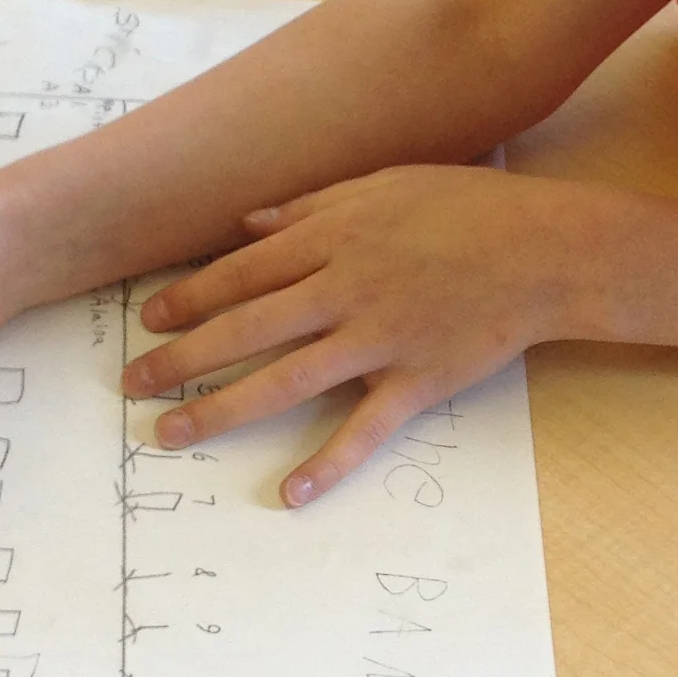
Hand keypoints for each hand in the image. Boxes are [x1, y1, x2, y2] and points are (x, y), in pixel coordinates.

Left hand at [125, 166, 583, 505]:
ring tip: (170, 433)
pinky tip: (289, 492)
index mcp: (333, 238)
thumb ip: (311, 207)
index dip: (188, 299)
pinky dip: (328, 463)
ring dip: (220, 410)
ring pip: (285, 381)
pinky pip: (364, 429)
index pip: (242, 273)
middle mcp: (345, 290)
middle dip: (180, 358)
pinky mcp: (417, 381)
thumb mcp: (383, 185)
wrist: (546, 250)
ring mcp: (380, 339)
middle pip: (246, 329)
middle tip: (132, 383)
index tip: (146, 320)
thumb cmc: (466, 208)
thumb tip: (247, 225)